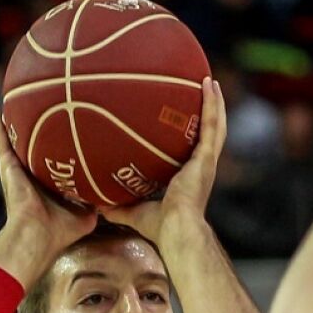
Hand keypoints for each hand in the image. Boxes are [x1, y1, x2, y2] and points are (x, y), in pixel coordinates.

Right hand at [0, 89, 95, 278]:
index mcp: (45, 180)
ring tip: (10, 88)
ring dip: (8, 111)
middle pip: (30, 139)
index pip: (50, 155)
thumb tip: (114, 196)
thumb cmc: (58, 232)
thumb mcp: (85, 216)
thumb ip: (97, 204)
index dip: (56, 142)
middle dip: (32, 121)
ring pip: (10, 131)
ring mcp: (15, 164)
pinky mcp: (6, 162)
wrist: (37, 237)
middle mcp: (28, 169)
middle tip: (38, 97)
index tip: (63, 124)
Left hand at [100, 77, 224, 242]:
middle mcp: (201, 167)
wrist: (177, 232)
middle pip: (208, 133)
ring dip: (214, 102)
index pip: (193, 151)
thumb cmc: (161, 229)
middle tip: (202, 90)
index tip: (186, 118)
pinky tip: (209, 84)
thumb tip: (97, 205)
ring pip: (216, 125)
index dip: (193, 135)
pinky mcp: (206, 159)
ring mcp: (206, 162)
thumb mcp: (134, 212)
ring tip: (209, 80)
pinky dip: (212, 104)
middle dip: (207, 112)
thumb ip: (118, 207)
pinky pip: (212, 125)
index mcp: (189, 177)